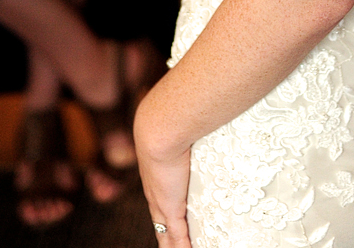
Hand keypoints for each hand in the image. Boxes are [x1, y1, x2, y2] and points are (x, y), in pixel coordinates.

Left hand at [134, 102, 190, 247]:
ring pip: (165, 234)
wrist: (160, 125)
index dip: (164, 218)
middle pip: (160, 225)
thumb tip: (198, 118)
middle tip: (175, 246)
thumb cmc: (171, 120)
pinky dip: (183, 246)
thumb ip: (187, 132)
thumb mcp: (178, 131)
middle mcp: (155, 193)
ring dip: (174, 245)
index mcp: (155, 177)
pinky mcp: (170, 207)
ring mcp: (162, 202)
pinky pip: (177, 236)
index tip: (170, 226)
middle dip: (168, 238)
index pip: (160, 204)